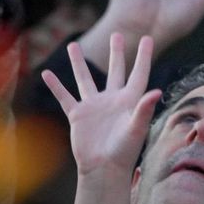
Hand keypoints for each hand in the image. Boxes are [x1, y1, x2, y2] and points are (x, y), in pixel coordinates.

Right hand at [41, 34, 161, 203]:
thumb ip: (145, 109)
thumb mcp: (136, 128)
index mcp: (130, 100)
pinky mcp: (78, 115)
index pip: (138, 73)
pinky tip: (47, 73)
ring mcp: (94, 106)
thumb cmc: (124, 151)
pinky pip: (65, 97)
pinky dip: (56, 86)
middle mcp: (112, 100)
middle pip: (115, 70)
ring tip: (73, 45)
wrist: (104, 169)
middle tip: (118, 34)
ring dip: (78, 62)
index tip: (148, 37)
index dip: (143, 56)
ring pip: (85, 79)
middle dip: (117, 53)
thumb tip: (157, 90)